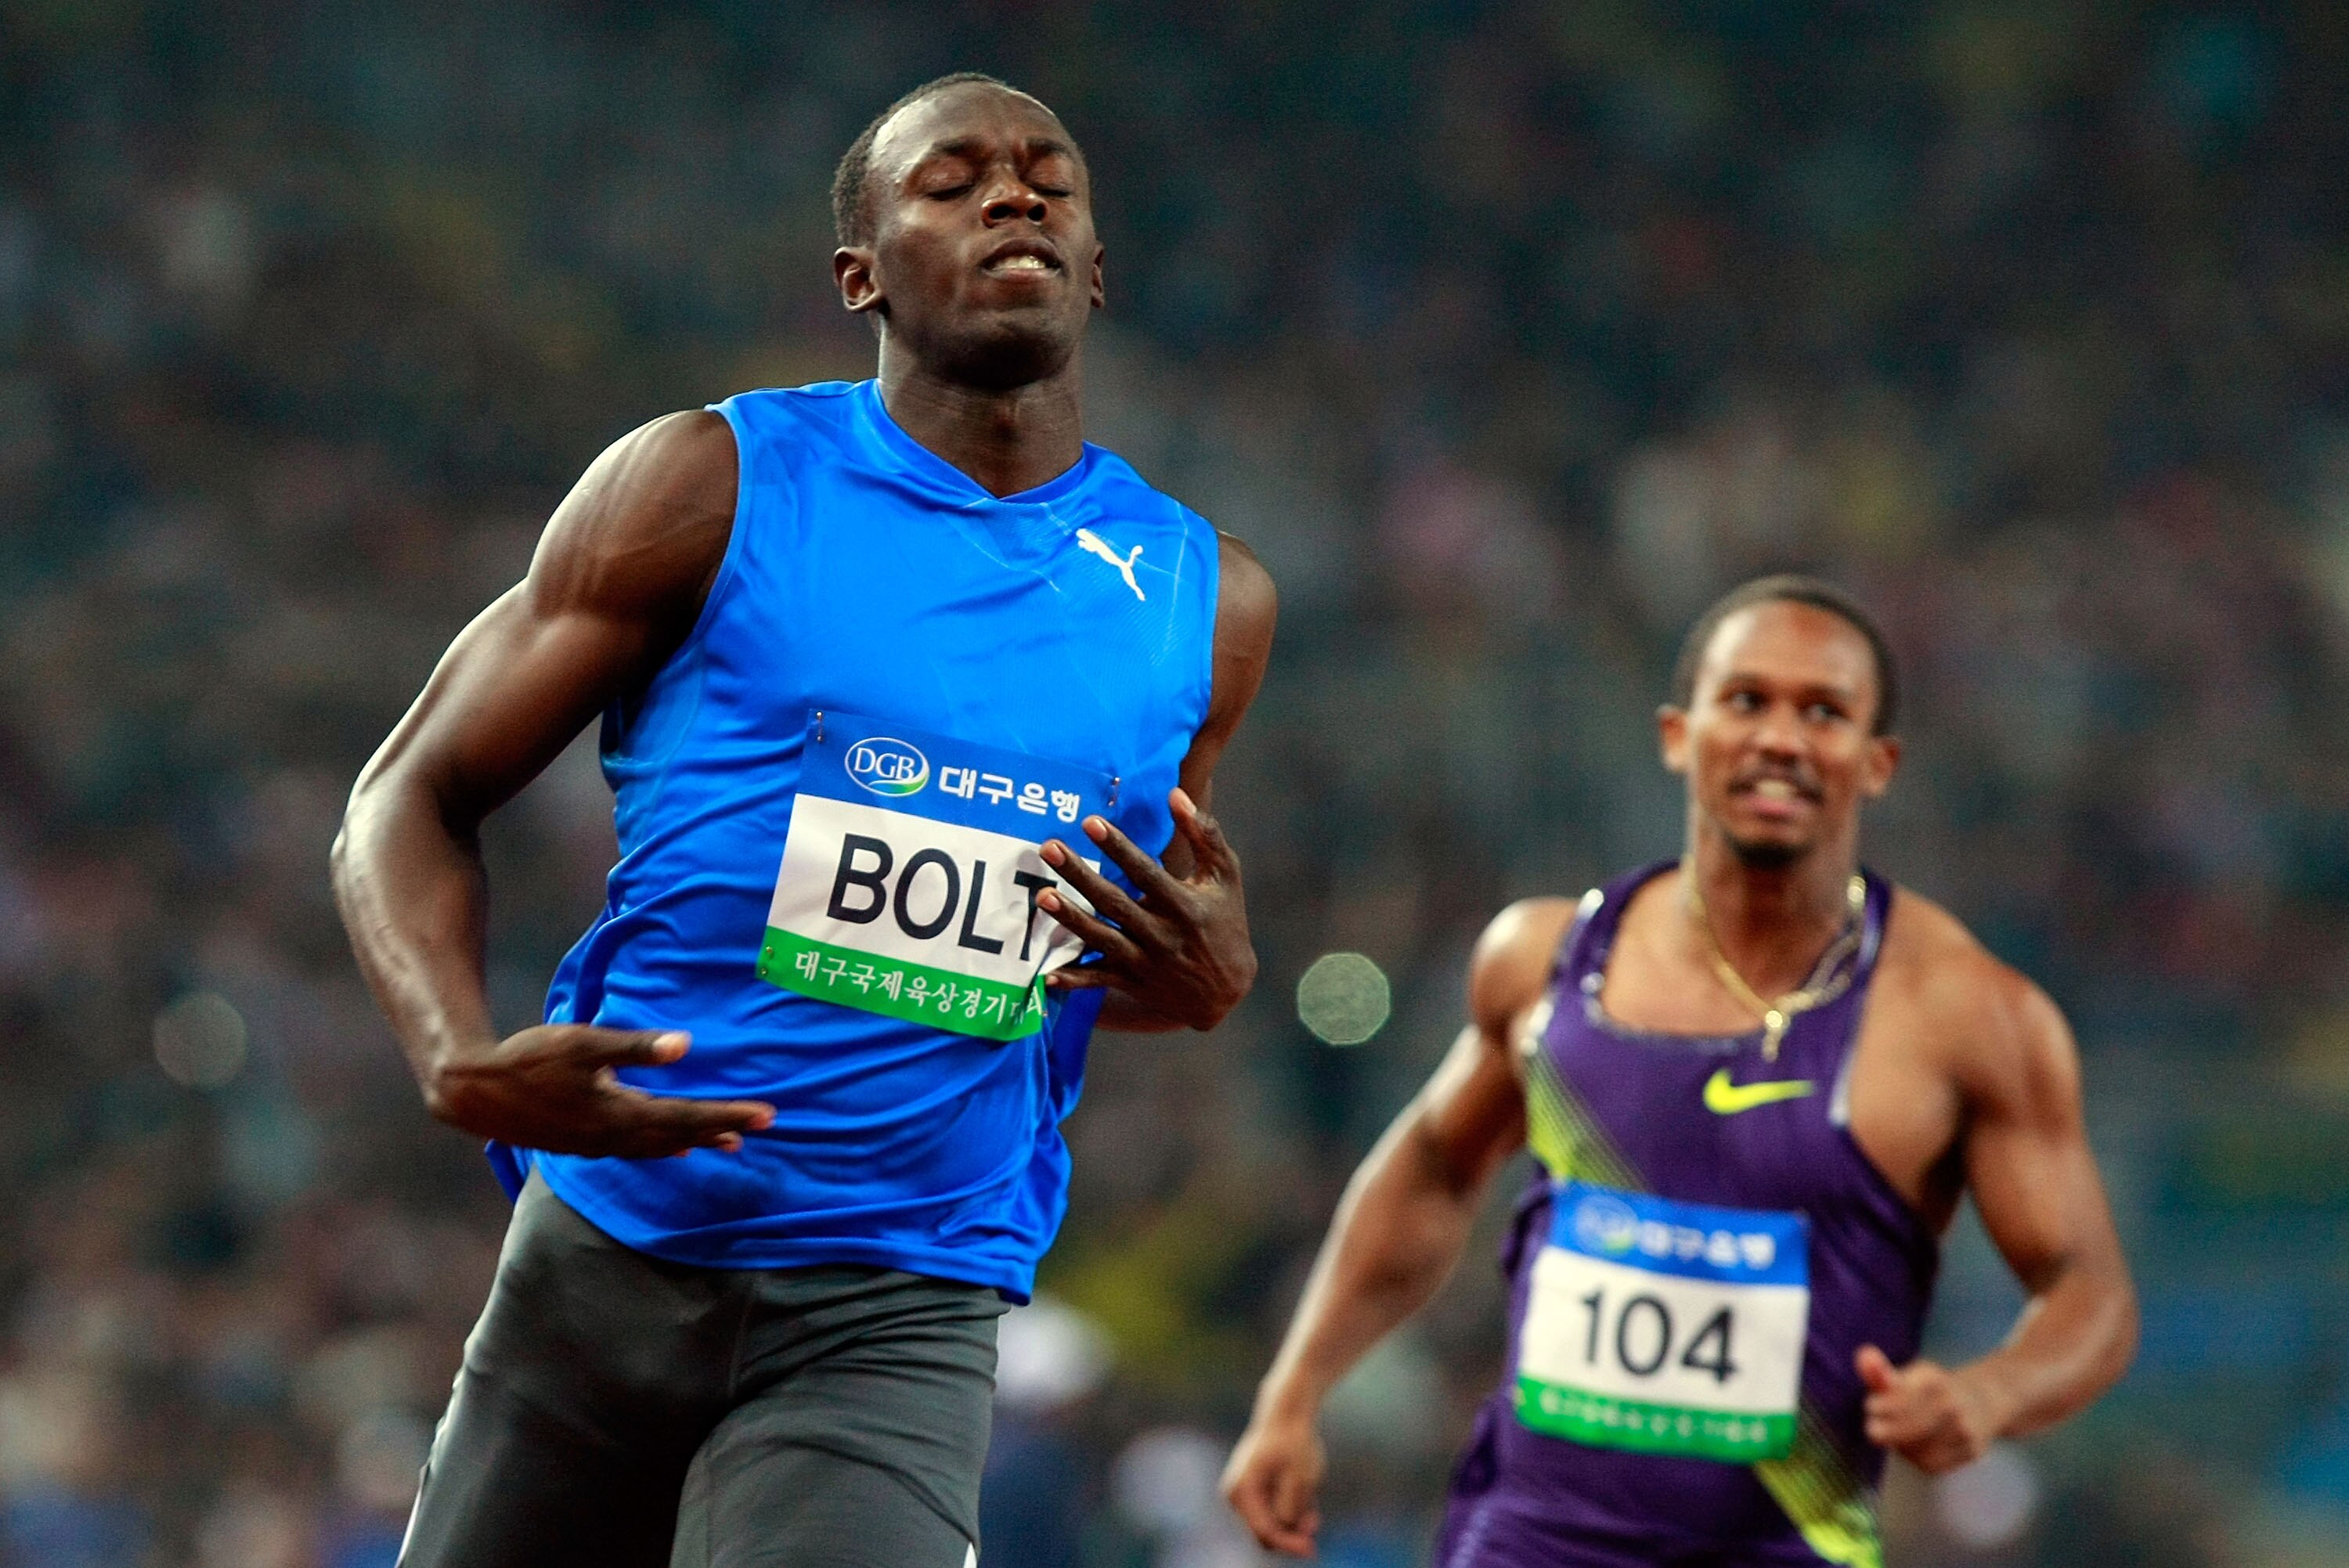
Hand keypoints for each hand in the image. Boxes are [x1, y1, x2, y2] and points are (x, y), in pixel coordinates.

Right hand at [424, 1025, 774, 1158]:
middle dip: (719, 1131)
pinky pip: (635, 1151)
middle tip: (760, 1127)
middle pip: (678, 1137)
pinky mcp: (582, 1144)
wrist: (474, 1091)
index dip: (728, 1116)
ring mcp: (596, 1145)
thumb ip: (635, 1047)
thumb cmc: (529, 1059)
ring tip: (727, 1141)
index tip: (766, 1116)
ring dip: (693, 1142)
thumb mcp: (583, 1043)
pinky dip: (661, 1148)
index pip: (686, 1117)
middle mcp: (612, 1137)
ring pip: (657, 1148)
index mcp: (618, 1113)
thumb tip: (686, 1046)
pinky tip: (672, 1147)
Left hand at [1036, 788, 1255, 1029]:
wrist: (1228, 990)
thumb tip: (1175, 795)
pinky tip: (1047, 973)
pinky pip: (1098, 981)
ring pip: (1101, 938)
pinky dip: (1074, 979)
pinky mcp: (1132, 982)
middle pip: (1114, 902)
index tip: (1090, 822)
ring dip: (1070, 919)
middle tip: (1049, 849)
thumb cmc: (1227, 922)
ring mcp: (1145, 962)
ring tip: (1043, 896)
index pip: (1145, 871)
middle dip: (1080, 875)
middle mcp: (1161, 935)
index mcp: (1184, 905)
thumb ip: (1203, 834)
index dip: (1117, 847)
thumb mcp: (1225, 877)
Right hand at [1222, 1411, 1324, 1556]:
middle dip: (1290, 1534)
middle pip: (1263, 1532)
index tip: (1312, 1549)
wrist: (1286, 1413)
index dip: (1288, 1543)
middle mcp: (1236, 1495)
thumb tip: (1288, 1528)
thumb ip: (1292, 1504)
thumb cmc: (1294, 1440)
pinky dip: (1290, 1511)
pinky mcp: (1254, 1492)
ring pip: (1270, 1523)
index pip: (1264, 1530)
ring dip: (1293, 1521)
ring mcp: (1243, 1494)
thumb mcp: (1300, 1474)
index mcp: (1241, 1490)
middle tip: (1316, 1524)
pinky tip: (1306, 1499)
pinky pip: (1272, 1511)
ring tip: (1312, 1505)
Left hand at [1856, 1345, 2001, 1473]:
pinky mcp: (1970, 1452)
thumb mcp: (1912, 1375)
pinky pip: (1934, 1463)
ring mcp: (1965, 1430)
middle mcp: (1954, 1405)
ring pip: (1922, 1448)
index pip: (1905, 1396)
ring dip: (1901, 1445)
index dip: (1883, 1405)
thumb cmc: (1936, 1389)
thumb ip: (1882, 1372)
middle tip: (1873, 1429)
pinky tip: (1912, 1449)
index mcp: (1936, 1381)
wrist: (1984, 1402)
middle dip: (1889, 1429)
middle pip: (1914, 1425)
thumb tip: (1863, 1356)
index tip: (1870, 1406)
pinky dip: (1917, 1458)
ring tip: (1894, 1436)